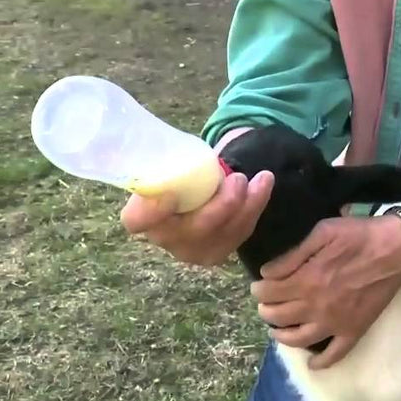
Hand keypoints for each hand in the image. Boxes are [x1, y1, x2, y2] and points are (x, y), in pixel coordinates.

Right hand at [120, 171, 274, 265]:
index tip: (171, 194)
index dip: (152, 212)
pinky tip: (264, 183)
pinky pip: (241, 232)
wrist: (191, 191)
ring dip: (248, 204)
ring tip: (261, 177)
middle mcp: (165, 239)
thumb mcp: (166, 163)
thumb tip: (172, 148)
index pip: (136, 221)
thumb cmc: (175, 172)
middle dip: (223, 206)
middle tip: (238, 178)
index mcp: (143, 216)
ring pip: (226, 233)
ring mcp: (193, 251)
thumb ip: (167, 162)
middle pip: (194, 230)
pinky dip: (256, 206)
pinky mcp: (218, 252)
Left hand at [250, 214, 400, 368]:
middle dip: (266, 310)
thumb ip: (293, 255)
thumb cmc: (359, 235)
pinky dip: (320, 362)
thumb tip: (268, 273)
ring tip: (277, 329)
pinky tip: (312, 362)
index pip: (268, 293)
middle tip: (267, 304)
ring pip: (298, 339)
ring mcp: (335, 323)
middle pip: (278, 316)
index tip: (259, 285)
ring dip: (281, 336)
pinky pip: (335, 354)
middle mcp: (316, 307)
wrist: (397, 249)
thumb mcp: (322, 232)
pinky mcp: (354, 331)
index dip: (258, 289)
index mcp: (306, 280)